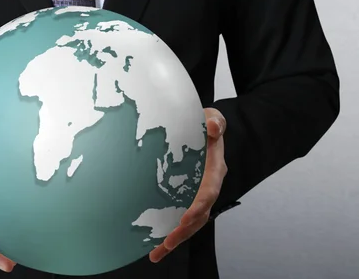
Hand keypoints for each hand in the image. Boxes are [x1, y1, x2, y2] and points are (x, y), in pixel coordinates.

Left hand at [149, 108, 227, 262]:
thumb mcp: (212, 117)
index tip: (186, 217)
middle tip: (167, 242)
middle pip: (200, 215)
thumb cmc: (205, 123)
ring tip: (156, 252)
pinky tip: (154, 246)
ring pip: (190, 222)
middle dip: (185, 230)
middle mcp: (208, 186)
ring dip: (176, 237)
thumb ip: (216, 121)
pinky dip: (169, 232)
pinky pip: (180, 217)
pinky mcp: (187, 197)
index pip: (209, 191)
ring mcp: (198, 194)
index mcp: (215, 170)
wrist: (202, 128)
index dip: (199, 206)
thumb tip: (215, 127)